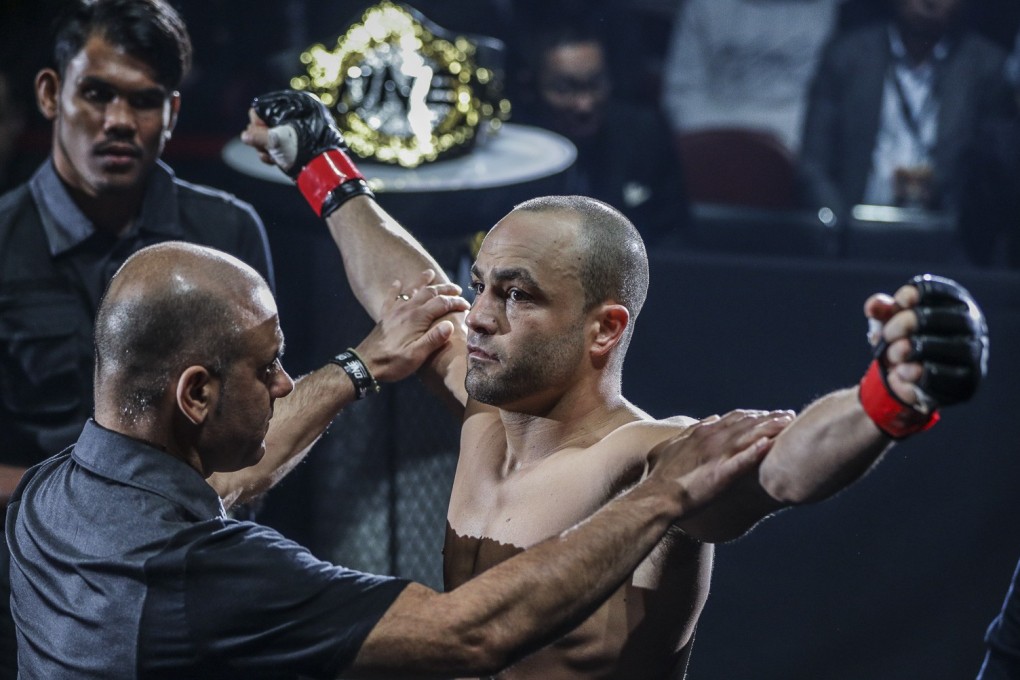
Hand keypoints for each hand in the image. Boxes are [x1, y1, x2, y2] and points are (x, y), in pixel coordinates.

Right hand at [241, 90, 370, 215]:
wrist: (326, 170)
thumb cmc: (304, 151)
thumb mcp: (277, 141)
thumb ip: (257, 136)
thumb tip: (245, 136)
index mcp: (296, 103)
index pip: (261, 108)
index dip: (256, 125)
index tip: (260, 138)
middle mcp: (298, 112)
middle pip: (264, 123)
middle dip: (261, 140)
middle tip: (267, 150)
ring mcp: (299, 128)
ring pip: (271, 135)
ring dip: (266, 149)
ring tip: (273, 157)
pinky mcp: (299, 142)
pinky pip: (280, 144)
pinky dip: (275, 153)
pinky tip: (275, 161)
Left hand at [353, 270, 469, 383]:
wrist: (365, 364)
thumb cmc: (393, 362)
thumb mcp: (417, 355)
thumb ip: (434, 339)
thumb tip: (451, 325)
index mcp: (417, 318)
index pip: (442, 303)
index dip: (456, 302)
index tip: (466, 305)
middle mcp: (407, 309)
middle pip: (429, 292)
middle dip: (445, 289)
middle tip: (457, 289)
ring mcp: (395, 311)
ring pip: (412, 290)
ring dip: (422, 281)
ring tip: (429, 273)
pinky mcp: (385, 316)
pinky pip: (391, 297)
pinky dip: (396, 288)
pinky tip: (398, 283)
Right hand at [646, 410, 791, 514]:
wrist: (656, 497)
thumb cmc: (658, 477)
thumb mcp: (668, 448)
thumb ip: (687, 432)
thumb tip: (707, 420)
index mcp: (701, 433)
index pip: (733, 418)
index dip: (751, 415)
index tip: (767, 415)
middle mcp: (711, 439)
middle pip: (746, 423)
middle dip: (768, 417)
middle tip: (788, 415)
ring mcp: (717, 455)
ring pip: (749, 436)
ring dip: (771, 428)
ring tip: (789, 423)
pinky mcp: (722, 473)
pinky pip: (744, 460)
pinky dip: (758, 451)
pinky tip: (772, 444)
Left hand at [864, 274, 987, 409]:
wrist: (913, 379)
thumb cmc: (905, 339)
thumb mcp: (891, 322)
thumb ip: (882, 311)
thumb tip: (872, 306)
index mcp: (955, 302)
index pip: (935, 290)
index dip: (910, 295)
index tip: (897, 304)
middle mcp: (971, 325)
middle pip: (940, 317)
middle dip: (907, 323)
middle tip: (887, 334)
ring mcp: (973, 354)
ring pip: (950, 347)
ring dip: (913, 349)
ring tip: (893, 354)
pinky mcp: (966, 382)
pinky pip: (944, 377)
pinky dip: (917, 373)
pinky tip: (900, 372)